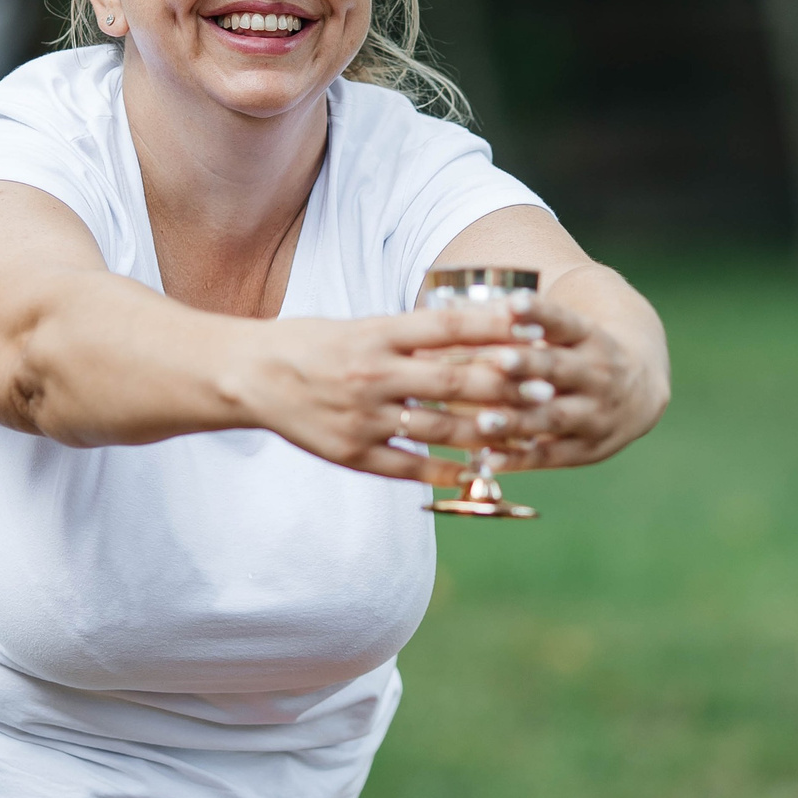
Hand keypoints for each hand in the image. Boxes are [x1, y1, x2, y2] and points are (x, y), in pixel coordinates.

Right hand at [231, 302, 559, 485]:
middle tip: (546, 390)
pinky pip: (409, 465)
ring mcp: (362, 417)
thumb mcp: (362, 325)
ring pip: (437, 429)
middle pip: (450, 382)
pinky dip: (446, 470)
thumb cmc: (313, 343)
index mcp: (376, 334)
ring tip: (524, 435)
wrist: (251, 376)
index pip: (445, 327)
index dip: (492, 329)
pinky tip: (478, 472)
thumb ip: (414, 334)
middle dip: (502, 387)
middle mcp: (372, 374)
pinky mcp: (352, 453)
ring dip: (485, 434)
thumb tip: (476, 330)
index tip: (533, 329)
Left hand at [466, 290, 665, 472]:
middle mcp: (597, 375)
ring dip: (519, 418)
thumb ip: (526, 322)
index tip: (514, 302)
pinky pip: (551, 455)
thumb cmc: (582, 354)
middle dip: (529, 365)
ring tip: (484, 419)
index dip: (540, 313)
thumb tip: (457, 307)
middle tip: (498, 359)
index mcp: (591, 338)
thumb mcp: (571, 331)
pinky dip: (520, 459)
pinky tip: (488, 459)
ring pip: (554, 416)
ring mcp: (594, 414)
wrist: (640, 394)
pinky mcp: (586, 448)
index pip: (565, 322)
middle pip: (560, 369)